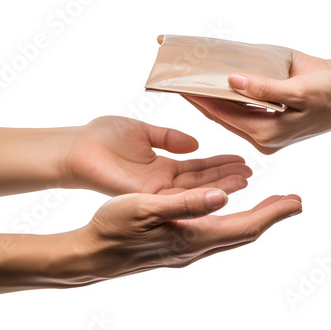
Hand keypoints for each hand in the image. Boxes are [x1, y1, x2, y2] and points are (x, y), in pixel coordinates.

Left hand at [60, 116, 252, 194]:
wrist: (77, 147)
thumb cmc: (103, 136)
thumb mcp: (144, 131)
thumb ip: (169, 137)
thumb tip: (196, 143)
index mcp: (162, 165)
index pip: (199, 166)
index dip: (221, 163)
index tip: (242, 159)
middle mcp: (163, 182)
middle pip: (202, 180)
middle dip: (227, 176)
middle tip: (253, 173)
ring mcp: (156, 193)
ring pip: (194, 191)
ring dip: (220, 186)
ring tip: (246, 181)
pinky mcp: (147, 198)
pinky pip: (179, 197)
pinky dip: (201, 194)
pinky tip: (221, 190)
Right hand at [60, 188, 301, 282]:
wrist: (92, 254)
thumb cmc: (113, 229)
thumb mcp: (144, 208)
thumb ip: (184, 203)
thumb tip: (222, 197)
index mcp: (193, 237)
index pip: (245, 225)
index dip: (273, 213)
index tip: (297, 202)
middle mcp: (196, 247)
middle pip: (244, 231)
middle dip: (270, 215)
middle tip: (291, 201)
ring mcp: (187, 249)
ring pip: (231, 232)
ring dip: (253, 216)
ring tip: (268, 202)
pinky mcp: (177, 245)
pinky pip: (215, 232)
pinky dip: (232, 218)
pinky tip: (226, 209)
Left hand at [184, 71, 330, 153]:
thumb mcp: (300, 90)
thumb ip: (265, 88)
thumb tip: (231, 81)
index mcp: (266, 134)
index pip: (223, 114)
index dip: (200, 98)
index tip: (180, 82)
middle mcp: (261, 137)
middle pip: (221, 115)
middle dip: (199, 97)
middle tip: (177, 78)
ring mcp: (264, 133)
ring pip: (228, 112)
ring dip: (210, 96)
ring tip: (190, 78)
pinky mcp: (268, 124)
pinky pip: (240, 110)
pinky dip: (226, 97)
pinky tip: (214, 84)